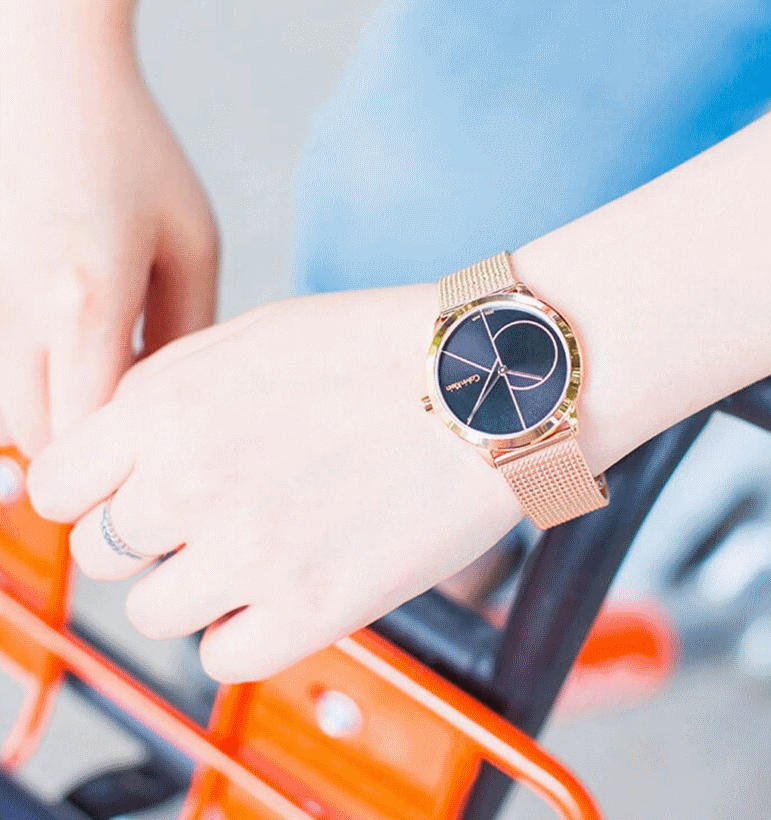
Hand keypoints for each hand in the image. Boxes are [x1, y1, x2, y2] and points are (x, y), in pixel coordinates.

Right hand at [0, 34, 217, 455]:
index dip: (118, 465)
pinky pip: (0, 363)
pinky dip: (34, 379)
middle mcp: (21, 310)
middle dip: (83, 451)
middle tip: (135, 438)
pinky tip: (80, 352)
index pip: (88, 432)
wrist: (41, 66)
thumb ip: (187, 326)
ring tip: (111, 388)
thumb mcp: (189, 240)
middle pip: (34, 434)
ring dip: (53, 415)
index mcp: (88, 301)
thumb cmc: (131, 149)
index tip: (151, 465)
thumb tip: (177, 395)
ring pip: (5, 404)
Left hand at [27, 285, 521, 681]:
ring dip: (198, 585)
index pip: (58, 488)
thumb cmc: (385, 350)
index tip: (122, 497)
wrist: (491, 382)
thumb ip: (163, 393)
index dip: (90, 494)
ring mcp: (252, 553)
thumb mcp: (251, 336)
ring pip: (155, 614)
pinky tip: (288, 581)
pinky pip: (224, 655)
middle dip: (148, 536)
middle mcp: (194, 483)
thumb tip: (114, 450)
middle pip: (104, 554)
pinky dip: (246, 628)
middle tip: (210, 514)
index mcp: (169, 407)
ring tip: (261, 544)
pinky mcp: (313, 610)